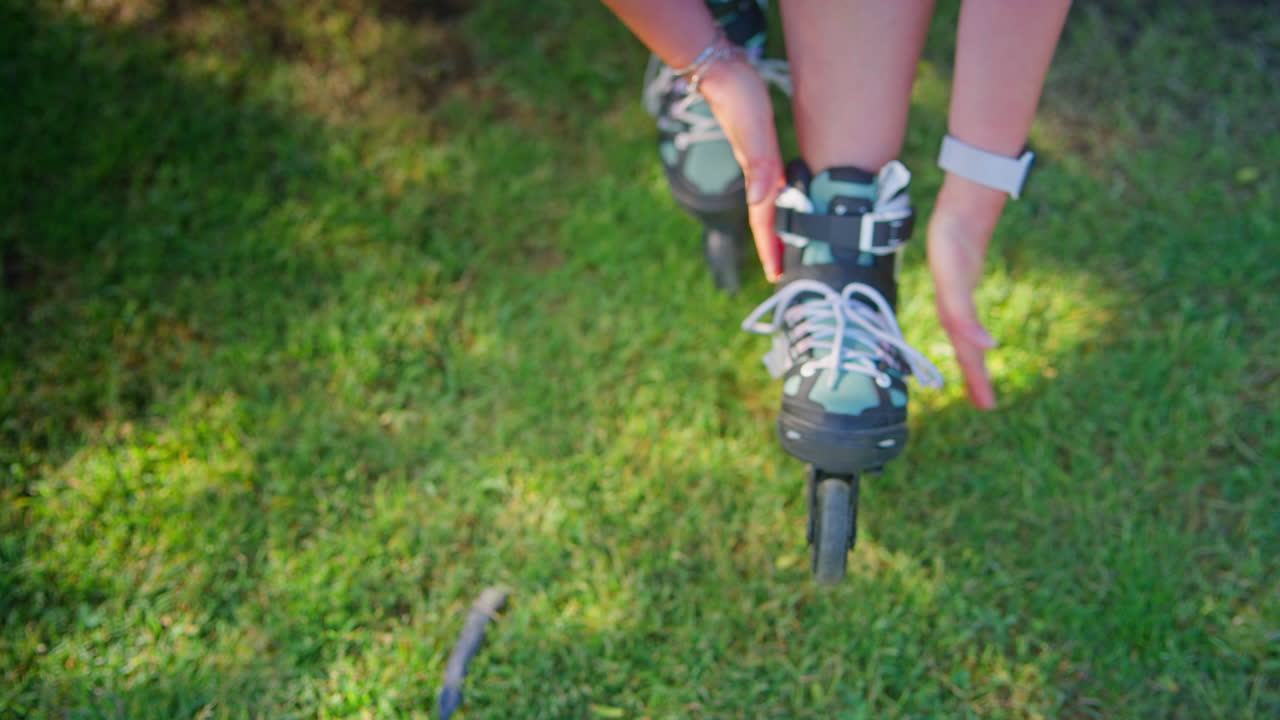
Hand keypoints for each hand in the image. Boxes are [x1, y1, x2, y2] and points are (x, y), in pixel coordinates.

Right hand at [696, 54, 784, 281]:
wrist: (723, 71)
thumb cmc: (739, 98)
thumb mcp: (753, 131)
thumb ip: (757, 165)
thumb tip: (760, 199)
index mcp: (760, 174)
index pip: (766, 221)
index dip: (771, 249)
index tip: (777, 276)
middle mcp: (760, 173)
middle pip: (769, 219)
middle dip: (775, 247)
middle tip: (783, 274)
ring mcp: (760, 162)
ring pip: (771, 204)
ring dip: (778, 227)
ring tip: (787, 247)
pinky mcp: (761, 149)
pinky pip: (774, 186)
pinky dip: (781, 201)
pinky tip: (786, 200)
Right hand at [927, 176, 1005, 409]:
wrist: (956, 213)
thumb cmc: (952, 243)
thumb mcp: (955, 278)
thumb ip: (963, 314)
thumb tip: (986, 345)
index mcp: (953, 314)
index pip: (967, 353)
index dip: (976, 377)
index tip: (986, 403)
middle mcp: (954, 311)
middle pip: (967, 351)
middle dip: (975, 378)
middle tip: (987, 405)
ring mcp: (957, 302)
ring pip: (967, 340)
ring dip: (974, 363)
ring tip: (982, 386)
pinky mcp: (962, 293)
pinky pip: (967, 325)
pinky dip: (973, 340)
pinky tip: (979, 344)